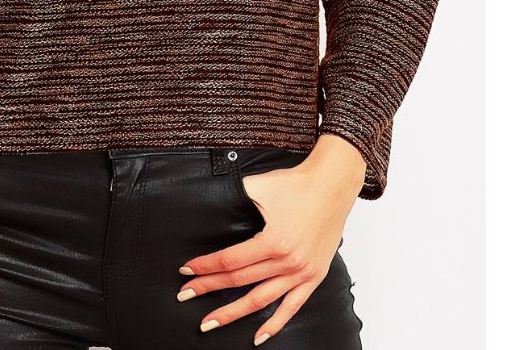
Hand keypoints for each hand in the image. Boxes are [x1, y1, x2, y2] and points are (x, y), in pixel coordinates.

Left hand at [176, 156, 358, 342]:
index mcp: (273, 241)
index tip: (187, 271)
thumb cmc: (296, 183)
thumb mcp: (259, 186)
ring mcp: (302, 273)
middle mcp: (288, 262)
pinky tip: (258, 337)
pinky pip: (292, 307)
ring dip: (233, 313)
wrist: (332, 184)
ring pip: (261, 300)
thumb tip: (207, 201)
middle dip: (209, 289)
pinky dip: (275, 324)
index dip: (205, 266)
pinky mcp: (314, 277)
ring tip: (210, 322)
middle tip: (185, 296)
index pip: (230, 261)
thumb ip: (233, 196)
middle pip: (239, 281)